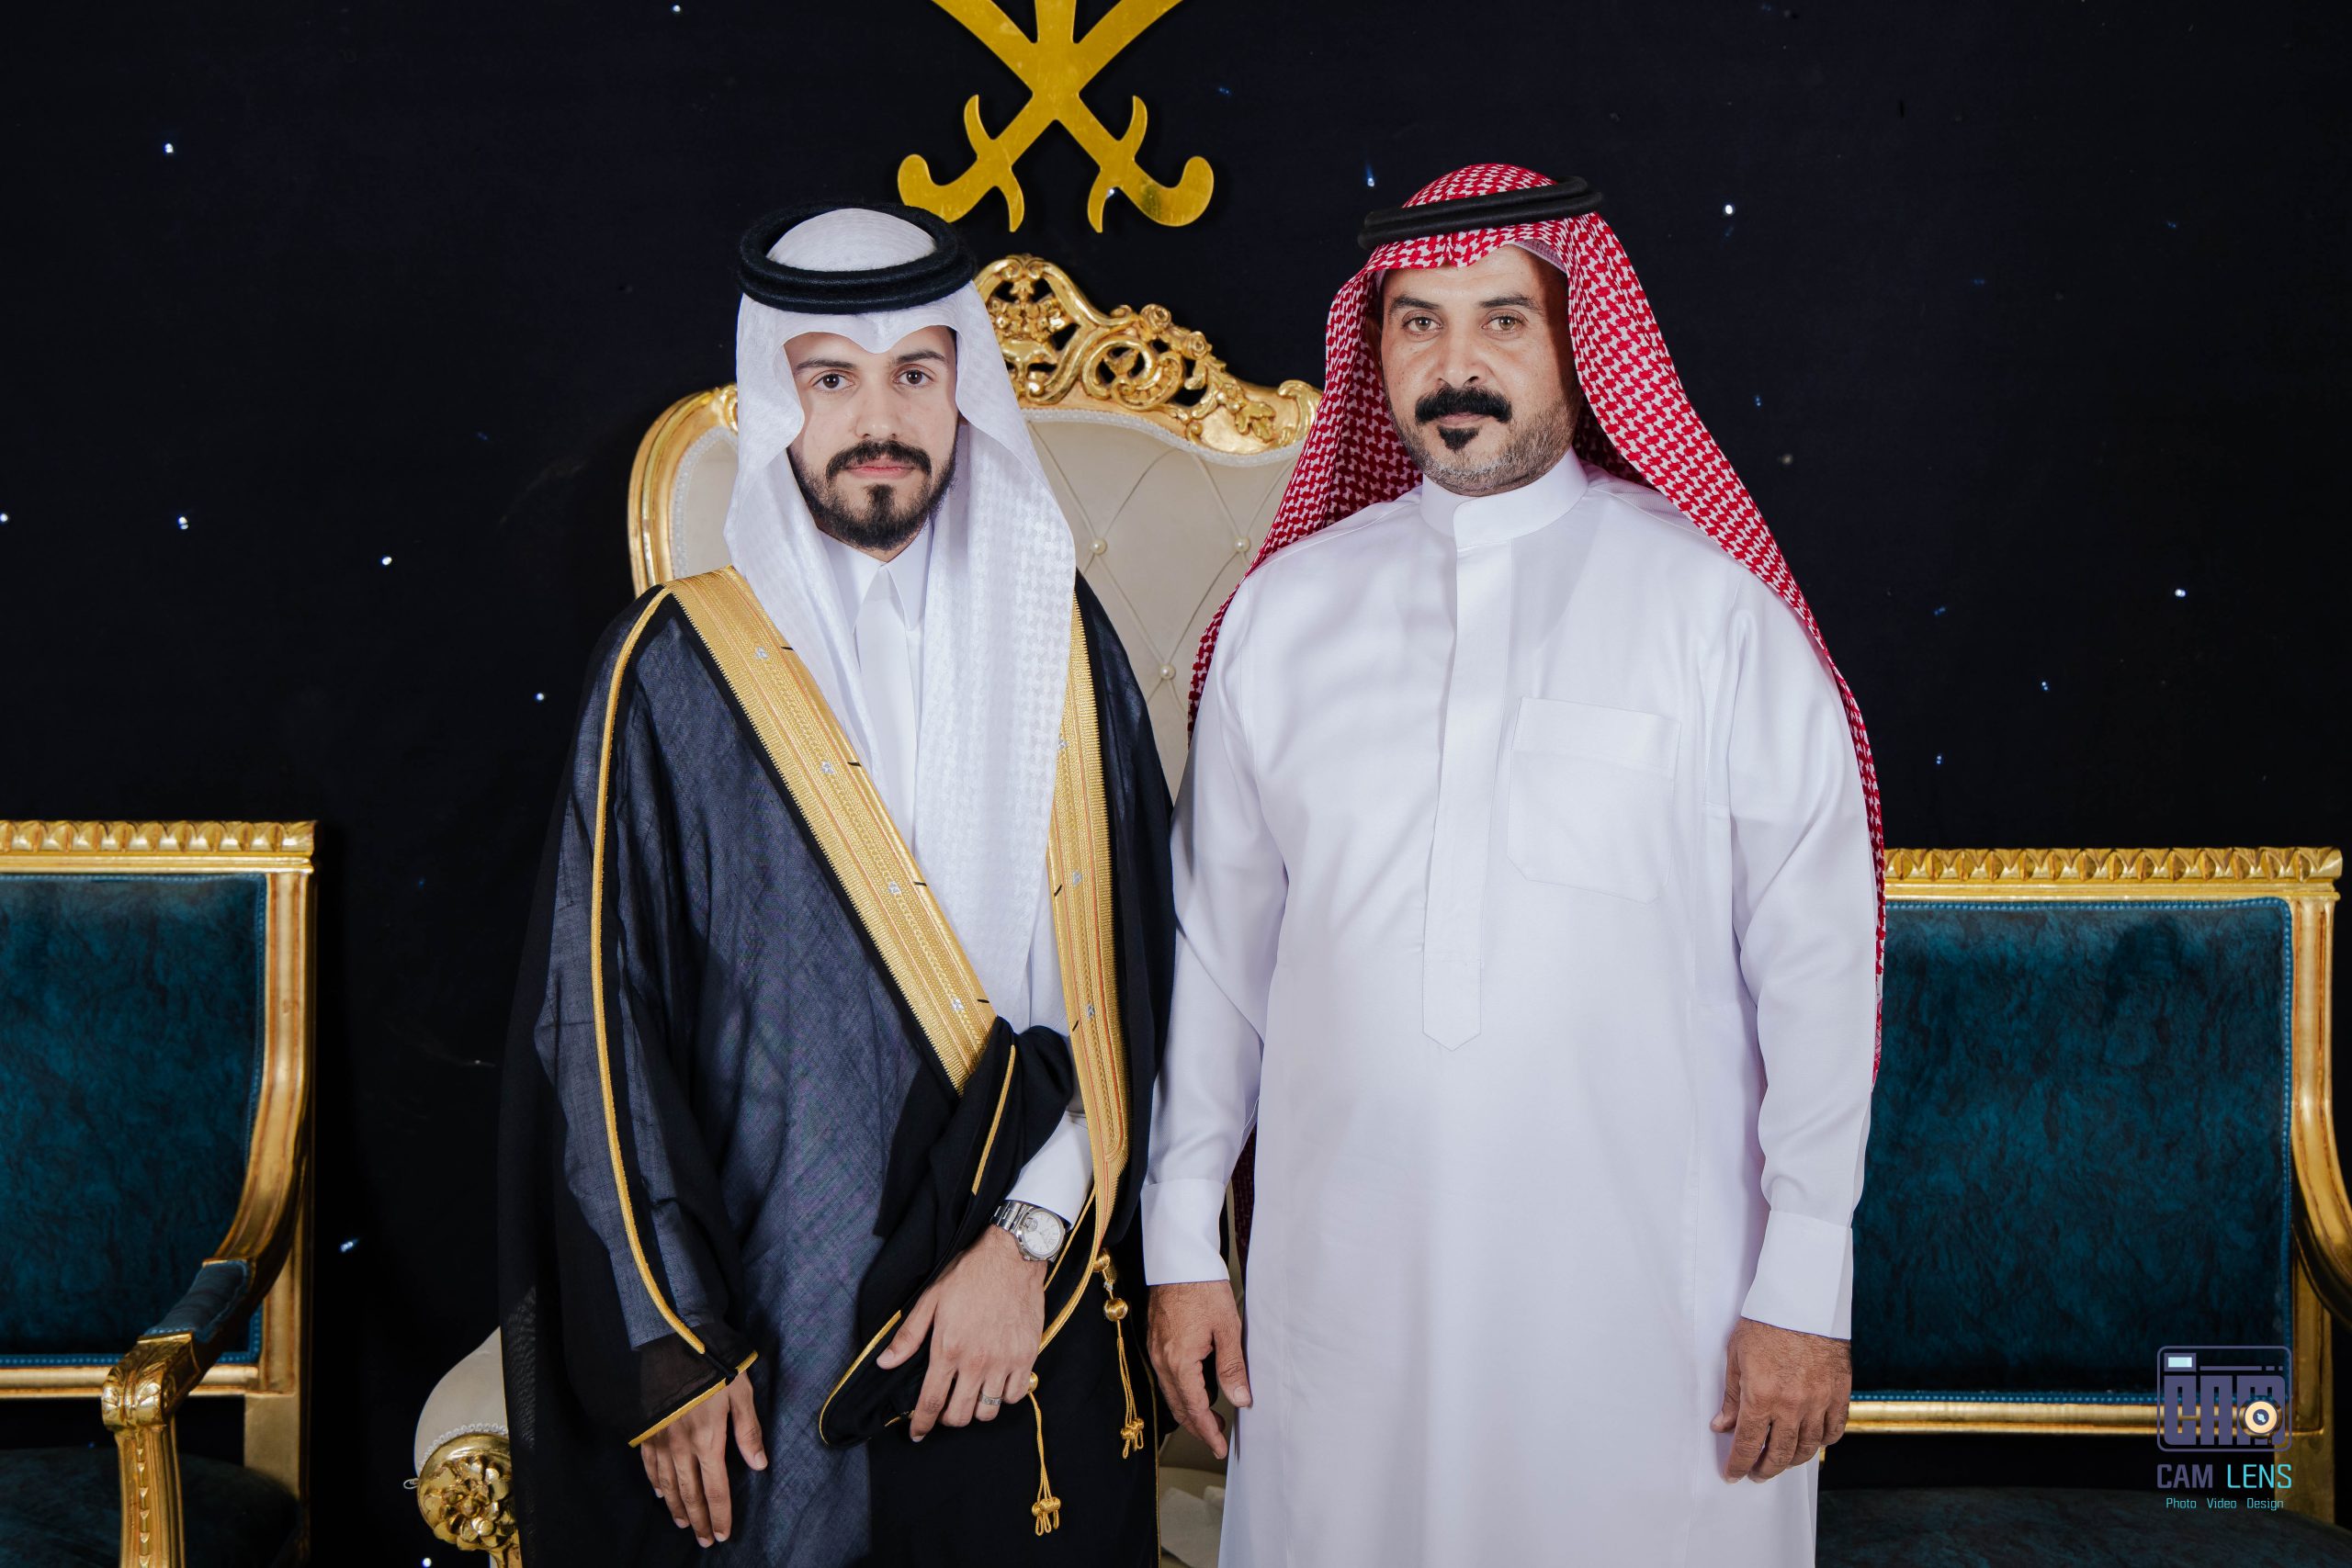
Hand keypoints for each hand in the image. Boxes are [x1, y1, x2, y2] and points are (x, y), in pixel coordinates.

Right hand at [640, 1372, 766, 1546]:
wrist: (669, 1344)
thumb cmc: (711, 1365)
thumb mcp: (740, 1393)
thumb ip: (748, 1430)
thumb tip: (760, 1464)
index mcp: (709, 1441)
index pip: (716, 1490)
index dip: (720, 1515)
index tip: (723, 1534)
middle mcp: (682, 1448)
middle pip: (690, 1495)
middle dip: (699, 1521)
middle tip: (705, 1541)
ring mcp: (661, 1440)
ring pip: (668, 1485)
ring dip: (677, 1507)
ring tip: (684, 1524)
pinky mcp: (646, 1430)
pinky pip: (649, 1465)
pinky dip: (655, 1483)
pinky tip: (659, 1493)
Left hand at [876, 1225, 1047, 1439]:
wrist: (1012, 1257)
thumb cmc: (969, 1275)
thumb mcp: (931, 1300)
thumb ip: (908, 1336)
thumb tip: (885, 1363)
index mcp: (949, 1348)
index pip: (931, 1401)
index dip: (922, 1424)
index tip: (917, 1434)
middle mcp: (977, 1361)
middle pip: (959, 1415)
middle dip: (946, 1419)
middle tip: (944, 1410)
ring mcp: (1004, 1361)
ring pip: (988, 1411)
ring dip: (975, 1410)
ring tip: (970, 1396)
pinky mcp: (1026, 1356)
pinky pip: (1015, 1396)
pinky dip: (1003, 1397)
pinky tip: (995, 1384)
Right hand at [1147, 1280, 1250, 1460]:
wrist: (1179, 1259)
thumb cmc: (1204, 1287)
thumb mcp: (1227, 1328)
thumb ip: (1232, 1367)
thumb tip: (1240, 1401)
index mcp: (1180, 1361)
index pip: (1194, 1409)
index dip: (1208, 1432)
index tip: (1220, 1448)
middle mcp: (1162, 1360)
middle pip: (1178, 1406)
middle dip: (1197, 1427)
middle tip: (1217, 1440)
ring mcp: (1156, 1350)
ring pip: (1171, 1392)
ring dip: (1189, 1410)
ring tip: (1210, 1419)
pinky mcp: (1156, 1341)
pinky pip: (1166, 1376)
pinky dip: (1181, 1391)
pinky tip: (1196, 1390)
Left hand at [1710, 1315, 1850, 1480]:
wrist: (1803, 1301)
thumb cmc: (1766, 1323)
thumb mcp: (1737, 1357)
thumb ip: (1733, 1396)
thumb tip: (1723, 1425)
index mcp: (1762, 1396)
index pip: (1749, 1443)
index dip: (1739, 1464)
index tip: (1733, 1474)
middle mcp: (1792, 1405)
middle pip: (1780, 1453)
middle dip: (1765, 1468)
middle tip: (1756, 1473)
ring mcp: (1819, 1401)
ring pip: (1808, 1447)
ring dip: (1792, 1460)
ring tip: (1780, 1461)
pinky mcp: (1839, 1394)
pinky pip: (1833, 1430)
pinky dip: (1821, 1442)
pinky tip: (1810, 1442)